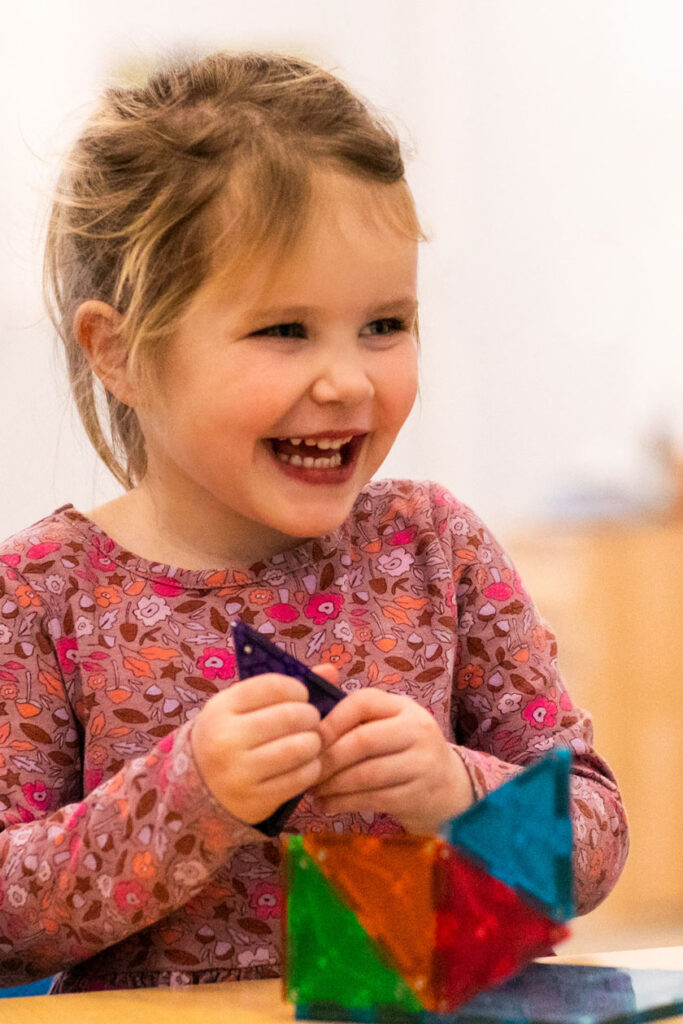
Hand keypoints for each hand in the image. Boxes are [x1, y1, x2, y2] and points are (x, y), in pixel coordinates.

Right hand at [190, 671, 325, 824]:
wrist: (199, 788)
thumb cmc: (230, 736)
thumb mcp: (241, 707)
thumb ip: (282, 688)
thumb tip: (332, 670)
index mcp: (222, 708)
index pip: (274, 686)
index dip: (297, 689)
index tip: (302, 696)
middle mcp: (227, 738)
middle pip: (290, 716)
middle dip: (311, 716)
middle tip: (310, 721)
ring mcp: (239, 772)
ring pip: (298, 748)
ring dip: (314, 742)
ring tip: (311, 742)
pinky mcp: (255, 799)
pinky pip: (300, 778)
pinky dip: (312, 768)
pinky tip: (306, 764)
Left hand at [312, 688, 474, 832]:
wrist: (448, 786)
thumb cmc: (402, 751)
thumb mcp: (387, 726)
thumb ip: (354, 719)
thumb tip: (304, 722)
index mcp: (403, 707)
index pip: (362, 702)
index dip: (331, 720)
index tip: (308, 739)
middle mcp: (417, 729)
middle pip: (363, 740)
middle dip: (328, 758)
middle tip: (306, 770)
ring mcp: (422, 763)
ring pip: (366, 774)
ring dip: (333, 784)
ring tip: (313, 790)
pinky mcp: (419, 795)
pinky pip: (374, 799)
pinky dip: (344, 803)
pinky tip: (327, 805)